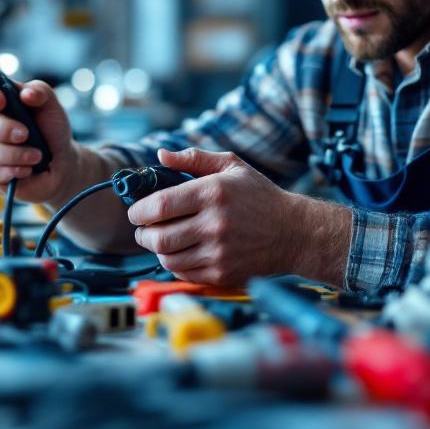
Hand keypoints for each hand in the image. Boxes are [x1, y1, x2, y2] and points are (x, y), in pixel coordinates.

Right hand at [0, 74, 76, 203]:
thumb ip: (41, 92)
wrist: (59, 162)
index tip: (0, 102)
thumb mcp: (52, 105)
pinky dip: (10, 171)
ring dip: (15, 154)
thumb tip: (26, 94)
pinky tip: (26, 170)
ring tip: (37, 156)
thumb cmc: (51, 129)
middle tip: (26, 134)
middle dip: (4, 129)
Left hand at [127, 148, 349, 286]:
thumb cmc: (259, 196)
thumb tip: (161, 155)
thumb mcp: (232, 166)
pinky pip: (184, 273)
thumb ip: (194, 159)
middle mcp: (214, 224)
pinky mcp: (223, 273)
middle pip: (159, 237)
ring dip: (157, 250)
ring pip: (168, 259)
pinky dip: (176, 264)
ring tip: (162, 240)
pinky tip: (182, 252)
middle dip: (142, 234)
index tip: (135, 212)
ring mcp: (219, 252)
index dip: (139, 211)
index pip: (160, 206)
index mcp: (213, 193)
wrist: (293, 232)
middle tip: (143, 229)